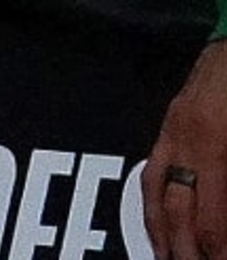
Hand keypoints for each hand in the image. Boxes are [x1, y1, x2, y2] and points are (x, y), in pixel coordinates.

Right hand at [147, 41, 226, 258]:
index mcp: (217, 145)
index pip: (213, 218)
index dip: (218, 248)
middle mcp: (187, 142)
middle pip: (178, 212)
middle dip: (187, 250)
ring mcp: (172, 132)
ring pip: (157, 195)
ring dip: (163, 235)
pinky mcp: (168, 124)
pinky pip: (152, 173)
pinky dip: (152, 205)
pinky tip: (157, 225)